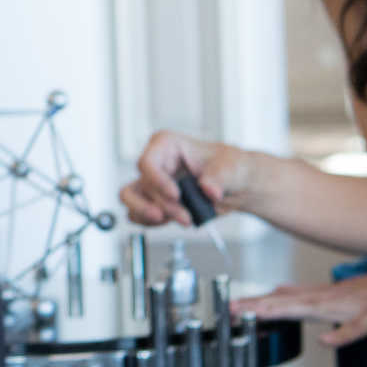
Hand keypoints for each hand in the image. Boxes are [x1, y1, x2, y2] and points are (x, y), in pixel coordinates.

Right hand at [121, 130, 268, 226]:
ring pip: (130, 199)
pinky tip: (171, 221)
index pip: (147, 162)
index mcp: (167, 145)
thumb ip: (219, 176)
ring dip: (151, 215)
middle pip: (142, 185)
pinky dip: (150, 222)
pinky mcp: (154, 201)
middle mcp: (156, 163)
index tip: (176, 195)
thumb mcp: (231, 167)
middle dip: (163, 205)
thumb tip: (209, 188)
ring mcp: (153, 183)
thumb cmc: (231, 167)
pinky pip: (137, 214)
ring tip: (180, 219)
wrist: (236, 187)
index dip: (158, 181)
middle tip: (185, 216)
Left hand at [234, 255, 366, 347]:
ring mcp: (358, 307)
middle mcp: (340, 297)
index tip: (233, 305)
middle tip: (231, 309)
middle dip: (261, 306)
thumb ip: (321, 294)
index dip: (262, 302)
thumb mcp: (353, 290)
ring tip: (261, 315)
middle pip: (293, 303)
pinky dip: (343, 333)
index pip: (290, 298)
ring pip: (316, 310)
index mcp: (334, 294)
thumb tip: (289, 291)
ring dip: (288, 312)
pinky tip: (328, 341)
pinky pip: (360, 328)